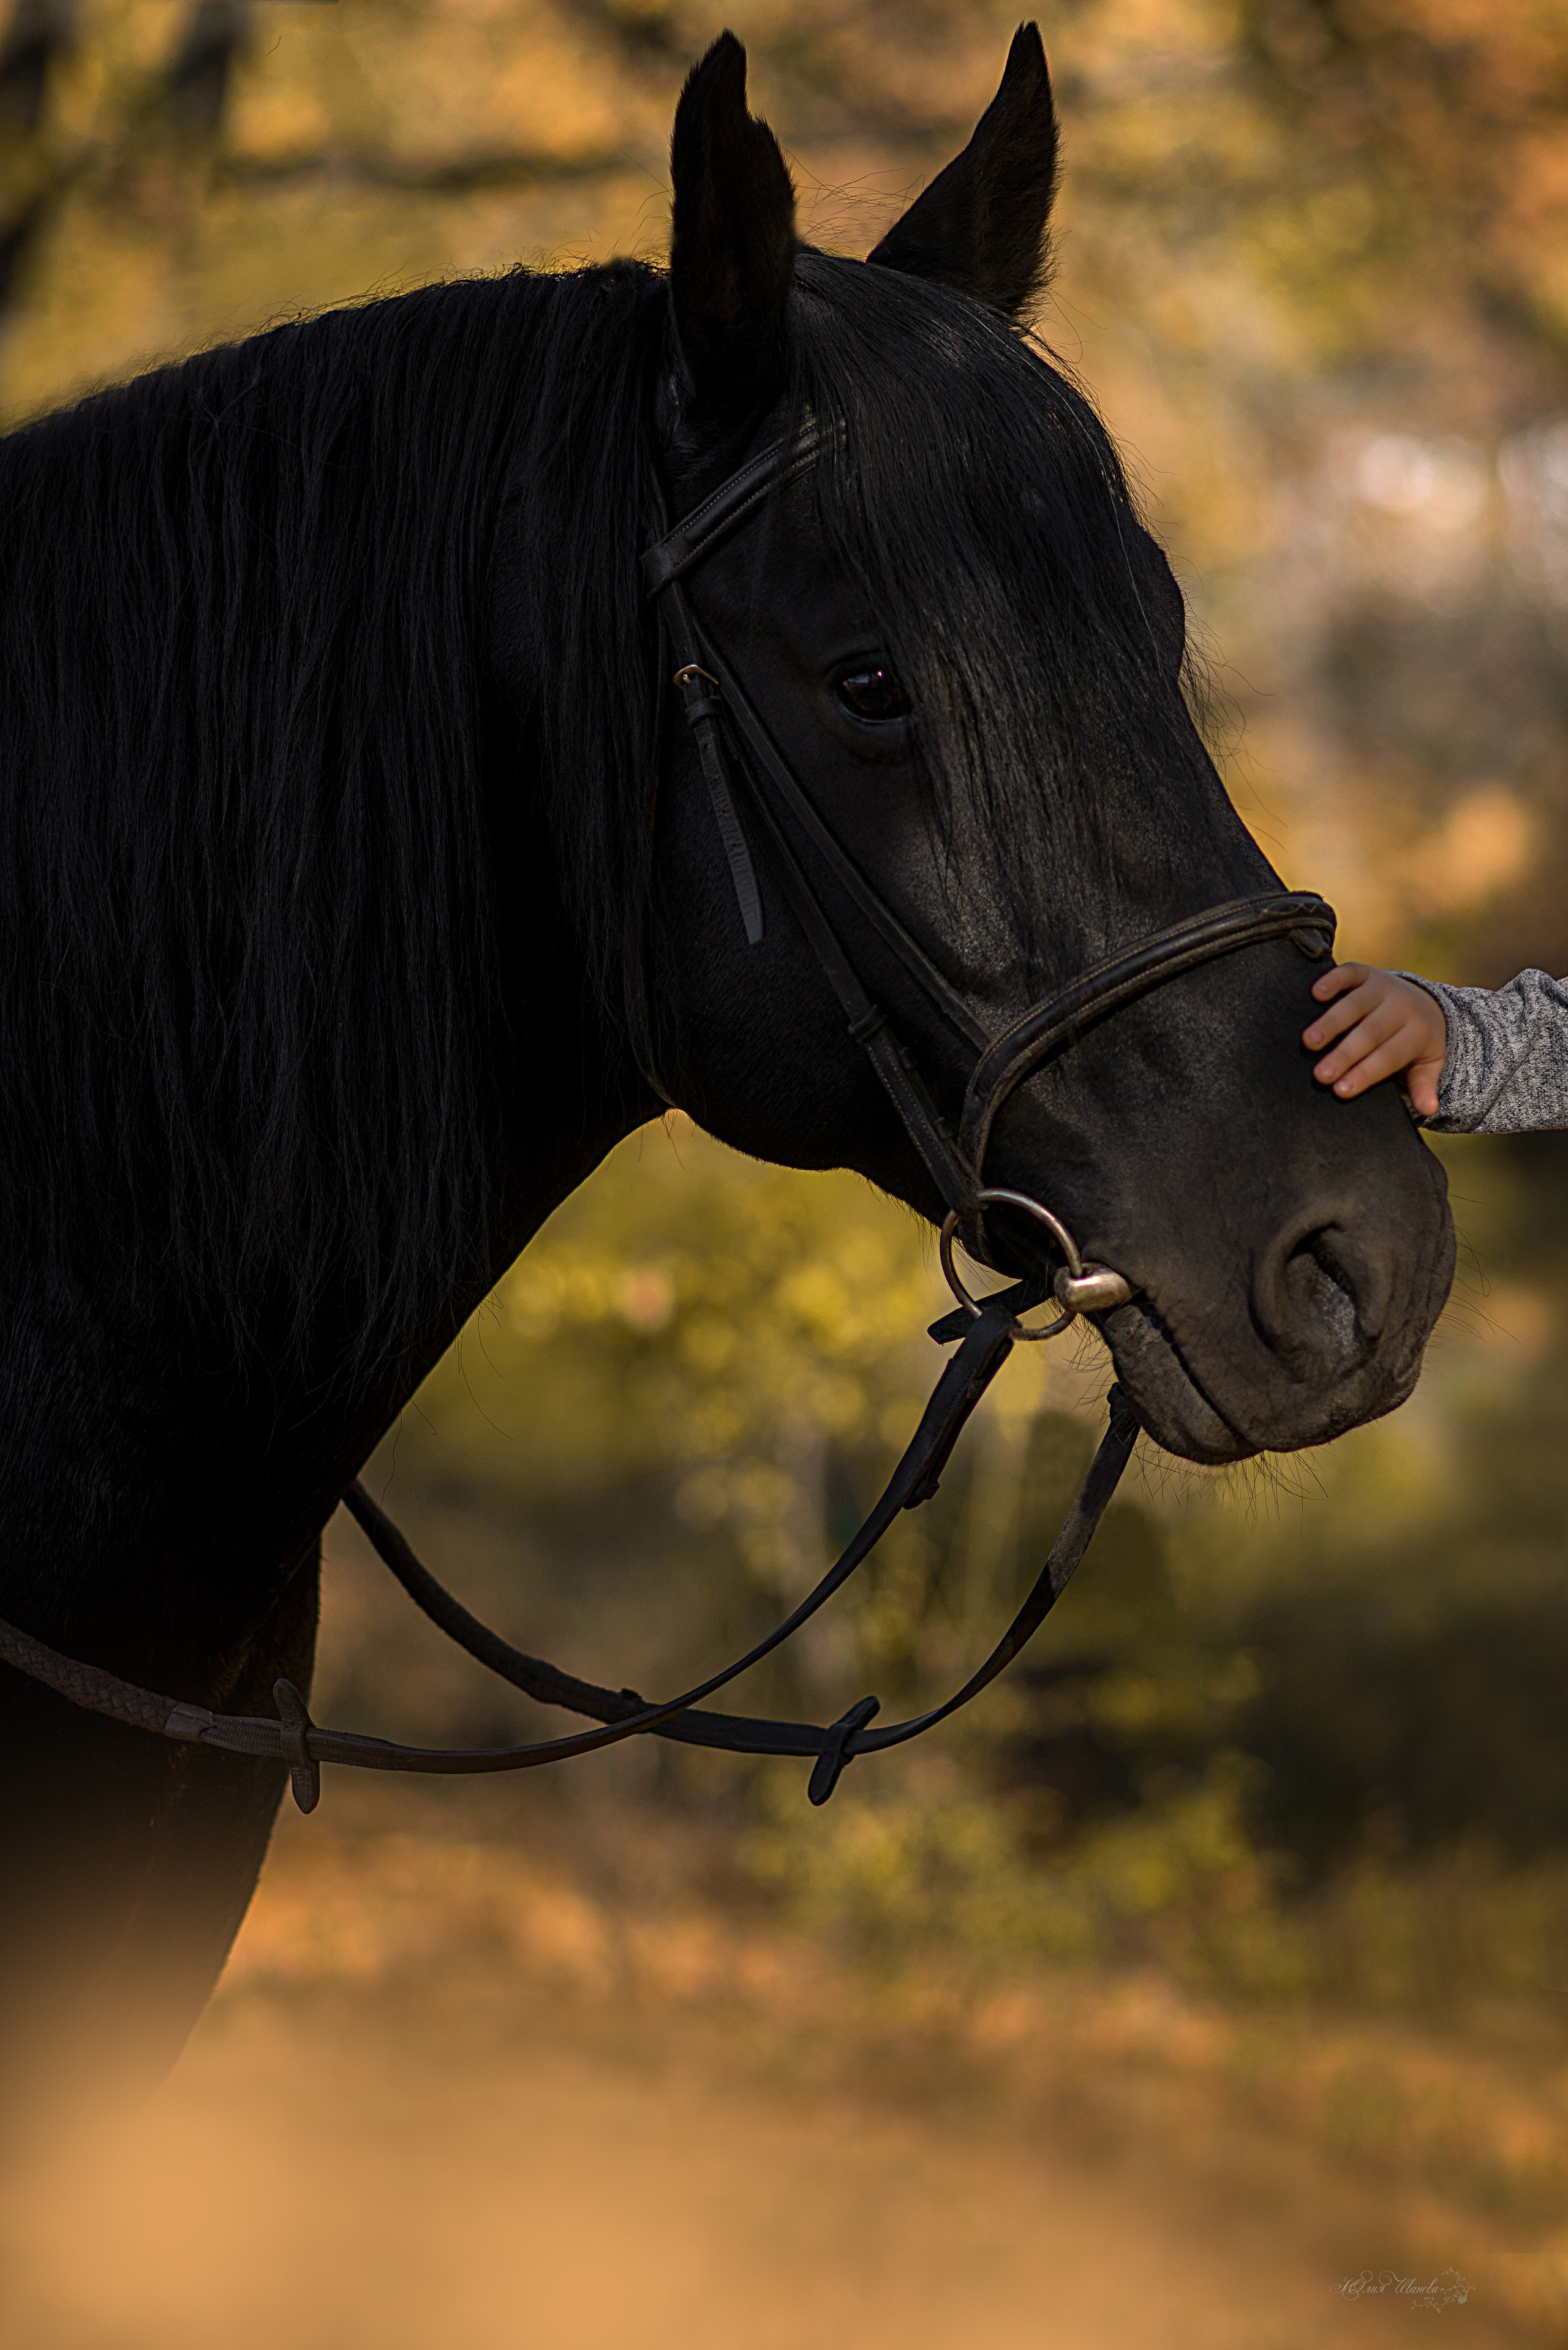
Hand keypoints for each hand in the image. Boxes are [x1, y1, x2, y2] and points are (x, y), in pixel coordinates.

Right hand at [1302, 963, 1447, 1116]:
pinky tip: (1315, 994)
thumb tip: (1429, 1109)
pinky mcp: (1366, 973)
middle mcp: (1401, 1007)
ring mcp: (1383, 987)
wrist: (1424, 1003)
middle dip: (1345, 1054)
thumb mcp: (1427, 1065)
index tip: (1341, 1090)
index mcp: (1417, 1033)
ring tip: (1309, 1042)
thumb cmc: (1415, 1043)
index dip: (1365, 1073)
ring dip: (1331, 1022)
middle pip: (1371, 1032)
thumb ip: (1424, 1085)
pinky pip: (1350, 973)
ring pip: (1357, 1004)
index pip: (1388, 1056)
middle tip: (1320, 1074)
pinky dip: (1333, 980)